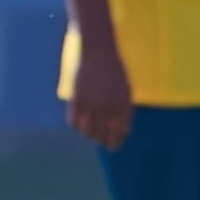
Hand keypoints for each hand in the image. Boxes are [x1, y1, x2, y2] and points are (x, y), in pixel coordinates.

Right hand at [67, 34, 133, 149]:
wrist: (99, 53)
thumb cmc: (115, 72)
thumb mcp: (126, 92)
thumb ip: (124, 112)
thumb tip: (122, 132)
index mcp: (122, 106)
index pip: (118, 134)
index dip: (115, 143)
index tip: (112, 146)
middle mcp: (107, 107)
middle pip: (102, 135)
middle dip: (101, 141)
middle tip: (99, 140)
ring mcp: (91, 103)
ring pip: (87, 132)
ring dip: (88, 135)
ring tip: (89, 133)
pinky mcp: (76, 99)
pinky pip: (73, 122)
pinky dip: (75, 125)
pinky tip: (78, 122)